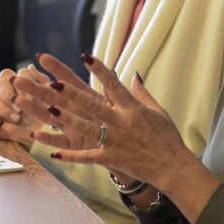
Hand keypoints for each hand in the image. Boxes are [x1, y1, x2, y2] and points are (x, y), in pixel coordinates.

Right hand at [0, 65, 50, 143]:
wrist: (44, 135)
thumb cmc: (47, 112)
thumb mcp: (49, 97)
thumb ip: (41, 82)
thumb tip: (30, 67)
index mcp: (13, 82)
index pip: (8, 74)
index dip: (19, 83)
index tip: (31, 95)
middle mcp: (0, 92)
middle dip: (8, 94)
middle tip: (20, 106)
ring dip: (4, 109)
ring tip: (17, 118)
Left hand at [14, 53, 194, 187]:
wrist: (173, 166)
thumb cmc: (167, 137)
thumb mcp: (158, 111)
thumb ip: (142, 93)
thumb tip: (133, 74)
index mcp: (133, 108)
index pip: (113, 85)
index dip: (99, 70)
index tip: (85, 57)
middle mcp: (122, 122)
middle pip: (93, 105)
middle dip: (73, 94)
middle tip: (55, 83)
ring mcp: (116, 141)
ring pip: (87, 128)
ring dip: (68, 120)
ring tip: (50, 111)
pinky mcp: (112, 158)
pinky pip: (88, 157)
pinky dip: (71, 157)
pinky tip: (53, 154)